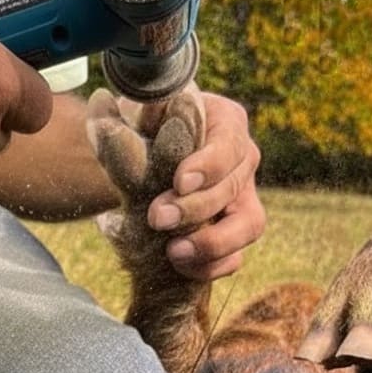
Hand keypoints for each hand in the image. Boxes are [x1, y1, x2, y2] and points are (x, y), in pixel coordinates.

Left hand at [146, 92, 263, 280]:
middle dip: (195, 208)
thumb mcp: (139, 110)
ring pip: (249, 226)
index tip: (180, 181)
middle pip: (233, 189)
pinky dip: (210, 266)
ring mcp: (244, 200)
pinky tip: (179, 265)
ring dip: (212, 244)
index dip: (208, 165)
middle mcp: (243, 162)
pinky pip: (236, 257)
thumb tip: (122, 106)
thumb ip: (137, 109)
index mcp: (227, 122)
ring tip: (173, 252)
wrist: (145, 160)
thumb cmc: (145, 128)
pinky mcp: (234, 234)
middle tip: (157, 217)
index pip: (228, 144)